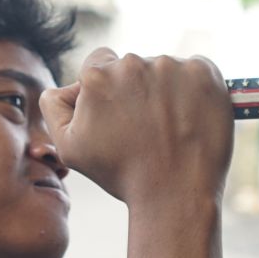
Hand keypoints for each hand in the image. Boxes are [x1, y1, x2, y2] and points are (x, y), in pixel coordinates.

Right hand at [40, 47, 232, 208]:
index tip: (119, 115)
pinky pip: (196, 70)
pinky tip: (191, 118)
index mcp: (97, 76)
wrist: (175, 194)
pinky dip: (194, 89)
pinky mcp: (204, 73)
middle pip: (132, 67)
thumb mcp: (68, 147)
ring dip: (166, 90)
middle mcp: (133, 63)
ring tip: (170, 128)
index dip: (106, 91)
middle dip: (136, 90)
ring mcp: (171, 65)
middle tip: (145, 128)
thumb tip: (67, 85)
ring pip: (164, 70)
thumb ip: (54, 106)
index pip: (98, 63)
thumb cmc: (121, 174)